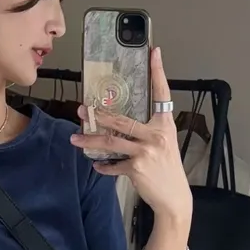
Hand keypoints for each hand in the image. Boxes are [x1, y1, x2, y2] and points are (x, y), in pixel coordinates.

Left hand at [71, 47, 191, 223]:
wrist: (174, 197)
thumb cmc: (167, 169)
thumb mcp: (164, 144)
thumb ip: (147, 132)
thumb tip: (121, 124)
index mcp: (165, 125)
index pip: (162, 93)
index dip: (157, 72)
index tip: (153, 52)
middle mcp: (156, 135)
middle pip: (122, 120)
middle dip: (99, 114)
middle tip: (83, 108)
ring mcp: (146, 152)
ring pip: (111, 142)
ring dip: (90, 140)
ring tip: (75, 138)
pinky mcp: (136, 168)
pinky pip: (112, 165)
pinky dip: (102, 167)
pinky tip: (96, 165)